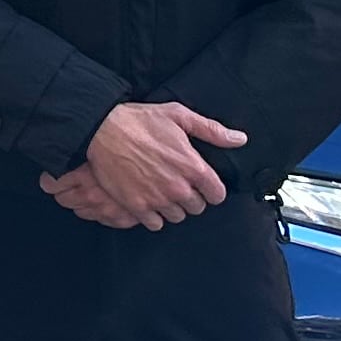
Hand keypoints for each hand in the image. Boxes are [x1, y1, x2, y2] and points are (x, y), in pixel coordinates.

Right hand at [41, 100, 247, 229]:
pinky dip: (153, 215)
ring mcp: (157, 199)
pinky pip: (155, 224)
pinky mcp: (137, 206)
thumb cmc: (139, 120)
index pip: (217, 195)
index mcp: (193, 166)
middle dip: (191, 197)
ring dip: (172, 207)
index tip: (202, 184)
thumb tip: (239, 139)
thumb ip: (212, 130)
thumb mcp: (179, 116)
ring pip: (177, 217)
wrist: (100, 130)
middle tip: (177, 184)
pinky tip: (148, 200)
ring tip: (161, 191)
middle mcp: (178, 187)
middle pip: (197, 208)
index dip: (211, 189)